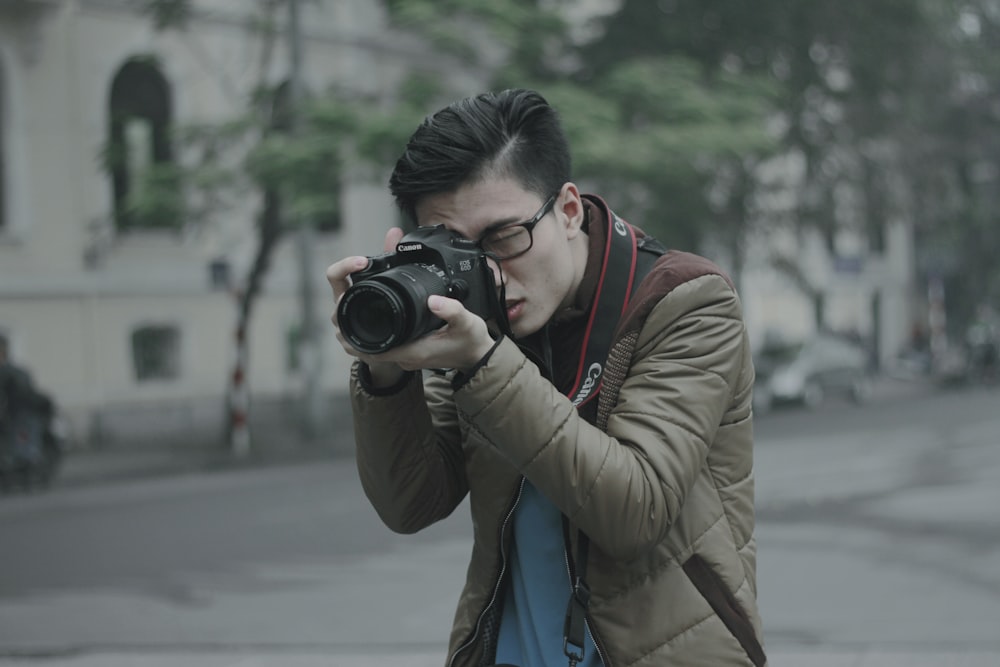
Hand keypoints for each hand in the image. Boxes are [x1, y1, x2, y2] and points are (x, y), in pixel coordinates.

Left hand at [327, 228, 496, 383]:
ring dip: (360, 332)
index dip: (355, 333)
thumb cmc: (472, 342)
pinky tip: (373, 316)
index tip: (351, 308)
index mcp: (413, 352)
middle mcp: (406, 357)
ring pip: (373, 347)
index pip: (372, 350)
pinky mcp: (409, 352)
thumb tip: (433, 300)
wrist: (480, 357)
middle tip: (347, 301)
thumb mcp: (468, 322)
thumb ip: (452, 310)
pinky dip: (374, 333)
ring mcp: (406, 357)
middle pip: (366, 349)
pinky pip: (384, 345)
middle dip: (351, 329)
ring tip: (353, 306)